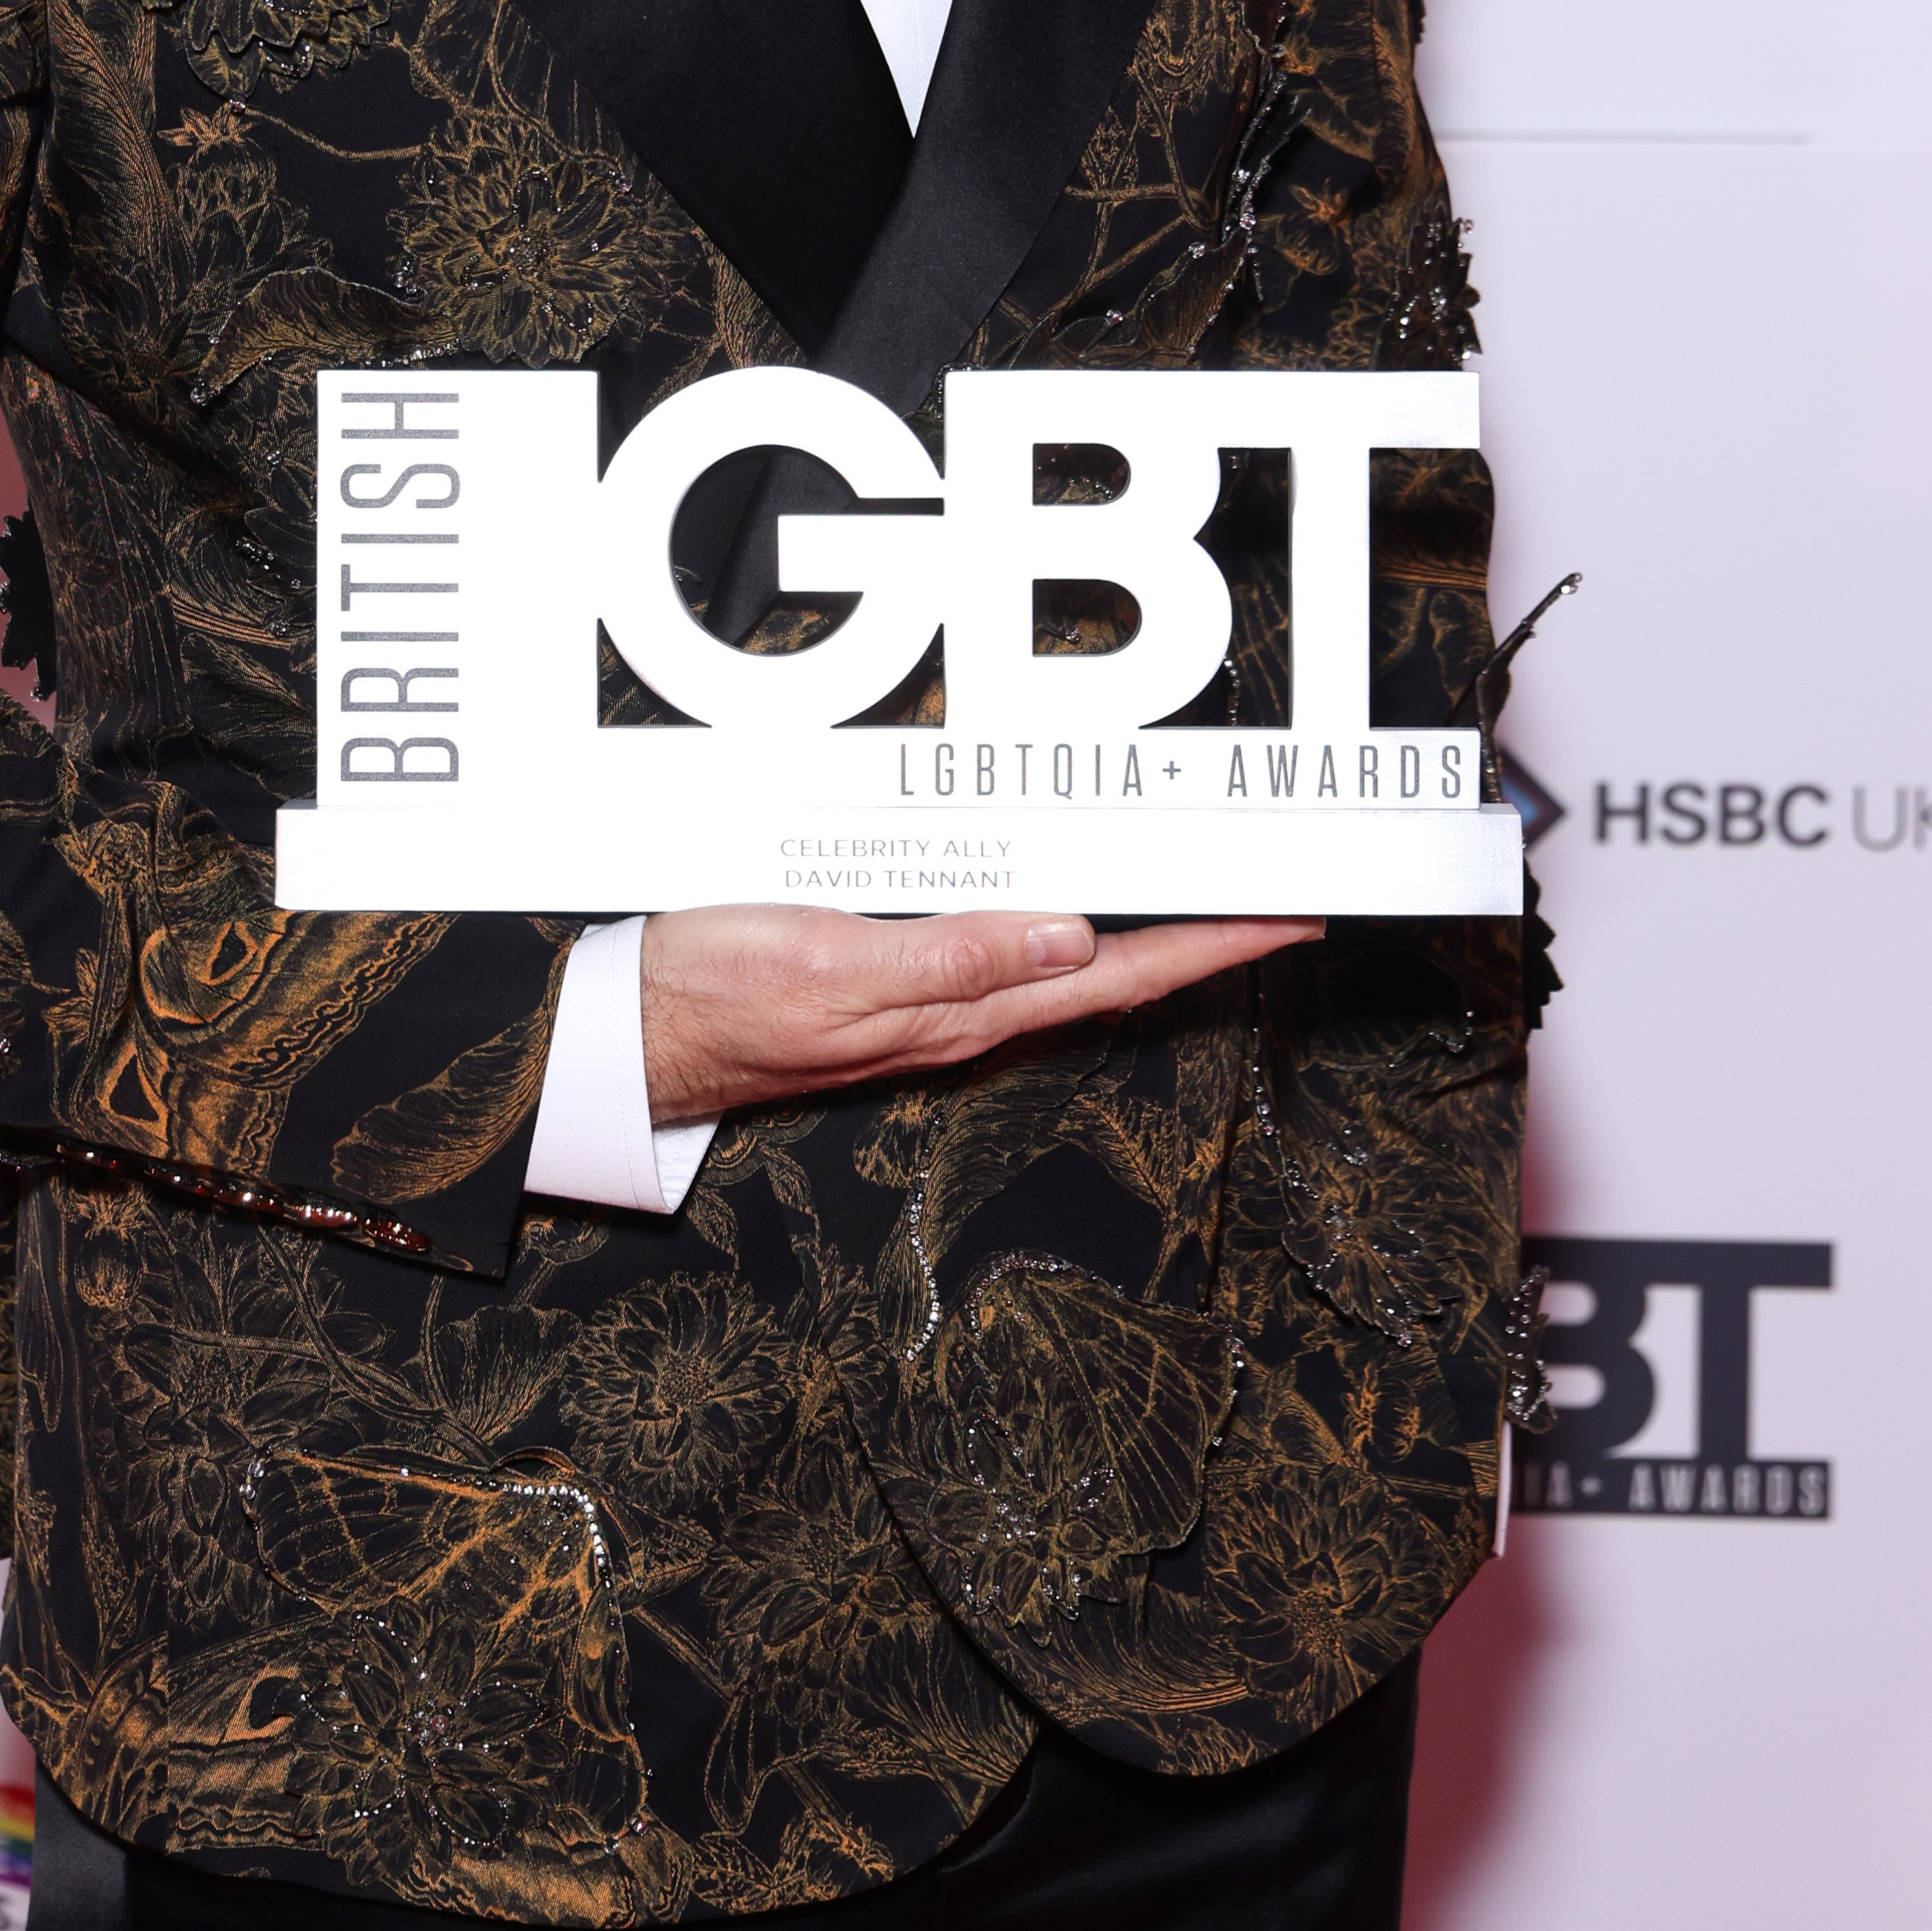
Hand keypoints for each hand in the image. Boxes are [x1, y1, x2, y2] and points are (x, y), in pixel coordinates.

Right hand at [639, 903, 1321, 1123]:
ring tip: (1206, 895)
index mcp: (963, 1012)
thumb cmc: (722, 997)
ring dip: (1145, 932)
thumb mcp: (833, 962)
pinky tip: (1069, 899)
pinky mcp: (897, 985)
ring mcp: (933, 1006)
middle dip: (1205, 938)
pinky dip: (1065, 924)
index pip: (1119, 975)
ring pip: (1070, 967)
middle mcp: (965, 1016)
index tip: (1292, 919)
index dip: (1214, 946)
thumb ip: (953, 955)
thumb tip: (1072, 935)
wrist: (640, 1035)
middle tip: (1281, 899)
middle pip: (1114, 974)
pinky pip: (1009, 954)